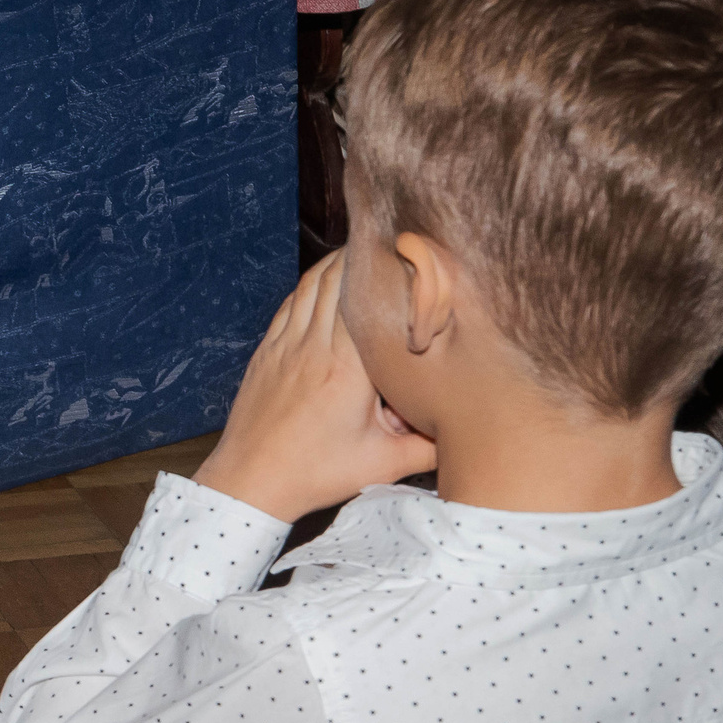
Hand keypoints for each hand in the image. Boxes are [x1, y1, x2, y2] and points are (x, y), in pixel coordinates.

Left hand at [195, 252, 435, 522]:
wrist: (249, 482)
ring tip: (361, 250)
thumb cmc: (314, 474)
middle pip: (336, 278)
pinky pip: (289, 305)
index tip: (410, 251)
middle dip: (362, 254)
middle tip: (391, 239)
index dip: (387, 270)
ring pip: (309, 286)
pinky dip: (308, 286)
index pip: (367, 299)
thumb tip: (473, 430)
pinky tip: (323, 282)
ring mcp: (284, 346)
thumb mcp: (383, 464)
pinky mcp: (266, 353)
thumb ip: (433, 446)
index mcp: (347, 368)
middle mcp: (313, 347)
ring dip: (334, 264)